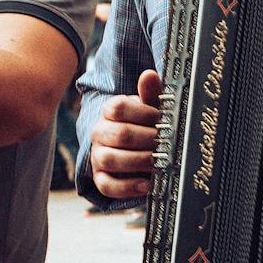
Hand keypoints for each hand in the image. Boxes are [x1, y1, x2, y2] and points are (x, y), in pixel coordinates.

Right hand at [89, 70, 161, 199]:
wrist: (139, 149)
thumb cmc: (147, 125)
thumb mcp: (152, 109)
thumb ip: (151, 94)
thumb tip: (149, 75)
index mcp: (110, 111)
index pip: (118, 107)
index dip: (143, 114)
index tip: (161, 120)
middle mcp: (99, 132)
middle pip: (118, 134)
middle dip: (146, 140)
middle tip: (165, 144)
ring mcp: (98, 155)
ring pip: (109, 159)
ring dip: (138, 162)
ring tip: (157, 163)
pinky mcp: (101, 178)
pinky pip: (107, 185)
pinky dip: (127, 187)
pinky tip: (146, 184)